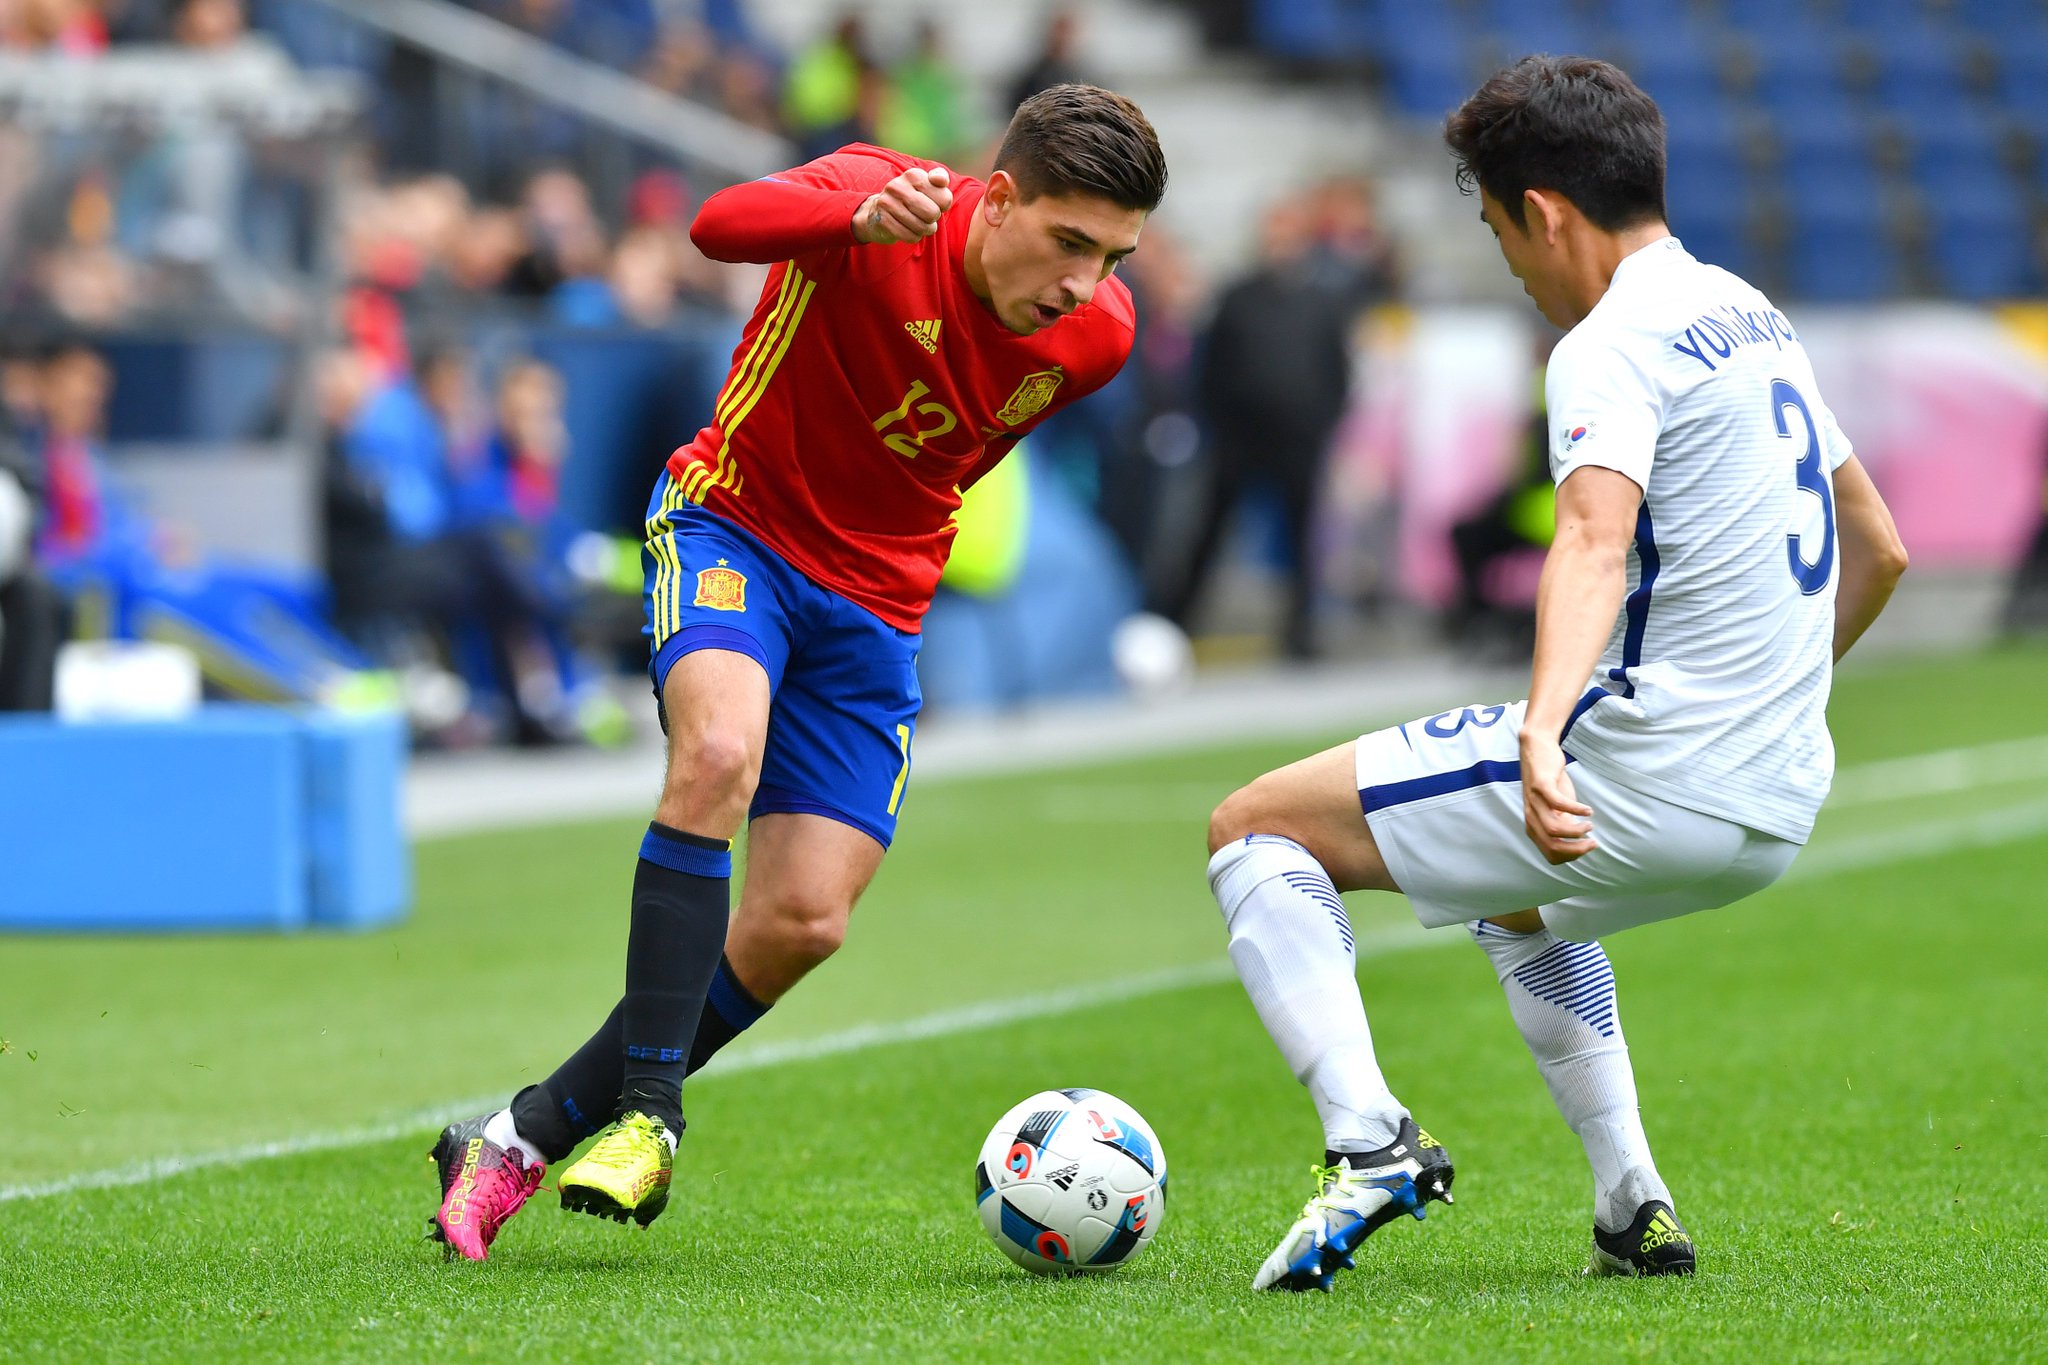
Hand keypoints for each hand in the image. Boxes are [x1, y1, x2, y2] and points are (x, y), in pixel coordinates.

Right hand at [853, 166, 951, 244]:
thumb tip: (941, 179)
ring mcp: (887, 203)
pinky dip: (914, 237)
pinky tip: (908, 230)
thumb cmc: (912, 197)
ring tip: (918, 224)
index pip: (944, 198)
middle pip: (932, 213)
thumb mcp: (927, 184)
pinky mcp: (882, 220)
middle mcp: (898, 186)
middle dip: (933, 219)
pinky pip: (910, 236)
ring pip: (921, 227)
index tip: (933, 202)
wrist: (878, 210)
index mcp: (913, 175)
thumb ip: (940, 177)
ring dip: (924, 230)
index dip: (943, 205)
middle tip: (926, 216)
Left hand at [1521, 731, 1596, 863]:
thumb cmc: (1550, 781)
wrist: (1537, 749)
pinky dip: (1576, 809)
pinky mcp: (1540, 785)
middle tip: (1593, 843)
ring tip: (1590, 825)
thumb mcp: (1557, 808)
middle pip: (1552, 846)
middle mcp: (1530, 817)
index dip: (1571, 856)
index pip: (1551, 855)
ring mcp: (1534, 802)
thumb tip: (1578, 842)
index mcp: (1534, 826)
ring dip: (1576, 831)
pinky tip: (1588, 810)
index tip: (1587, 848)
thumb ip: (1564, 823)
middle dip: (1576, 849)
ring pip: (1554, 829)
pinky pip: (1558, 804)